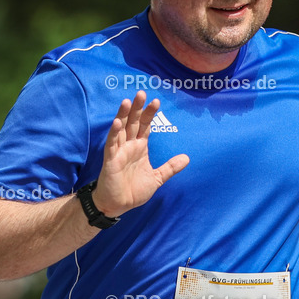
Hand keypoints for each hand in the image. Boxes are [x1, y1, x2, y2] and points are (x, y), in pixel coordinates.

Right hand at [92, 91, 189, 216]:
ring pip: (120, 129)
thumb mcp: (156, 178)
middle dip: (137, 108)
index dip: (149, 114)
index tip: (156, 101)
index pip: (145, 126)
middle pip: (133, 122)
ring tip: (127, 101)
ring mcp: (118, 152)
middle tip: (141, 93)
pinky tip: (117, 123)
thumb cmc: (133, 190)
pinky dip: (114, 133)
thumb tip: (187, 158)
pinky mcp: (110, 160)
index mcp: (139, 147)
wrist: (118, 205)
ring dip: (123, 115)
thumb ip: (170, 168)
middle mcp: (128, 146)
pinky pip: (111, 144)